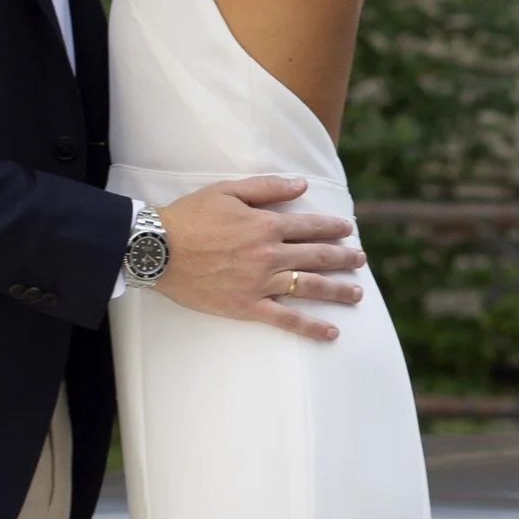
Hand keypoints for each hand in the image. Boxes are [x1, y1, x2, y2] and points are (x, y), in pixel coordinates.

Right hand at [154, 177, 364, 340]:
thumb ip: (268, 187)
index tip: (348, 230)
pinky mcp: (247, 306)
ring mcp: (261, 283)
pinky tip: (331, 332)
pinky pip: (286, 319)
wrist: (158, 249)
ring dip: (338, 290)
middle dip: (344, 258)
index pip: (310, 226)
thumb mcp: (228, 191)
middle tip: (361, 261)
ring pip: (310, 287)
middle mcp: (270, 255)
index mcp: (266, 225)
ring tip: (357, 294)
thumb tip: (302, 185)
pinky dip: (311, 327)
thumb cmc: (189, 216)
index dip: (333, 228)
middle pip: (318, 256)